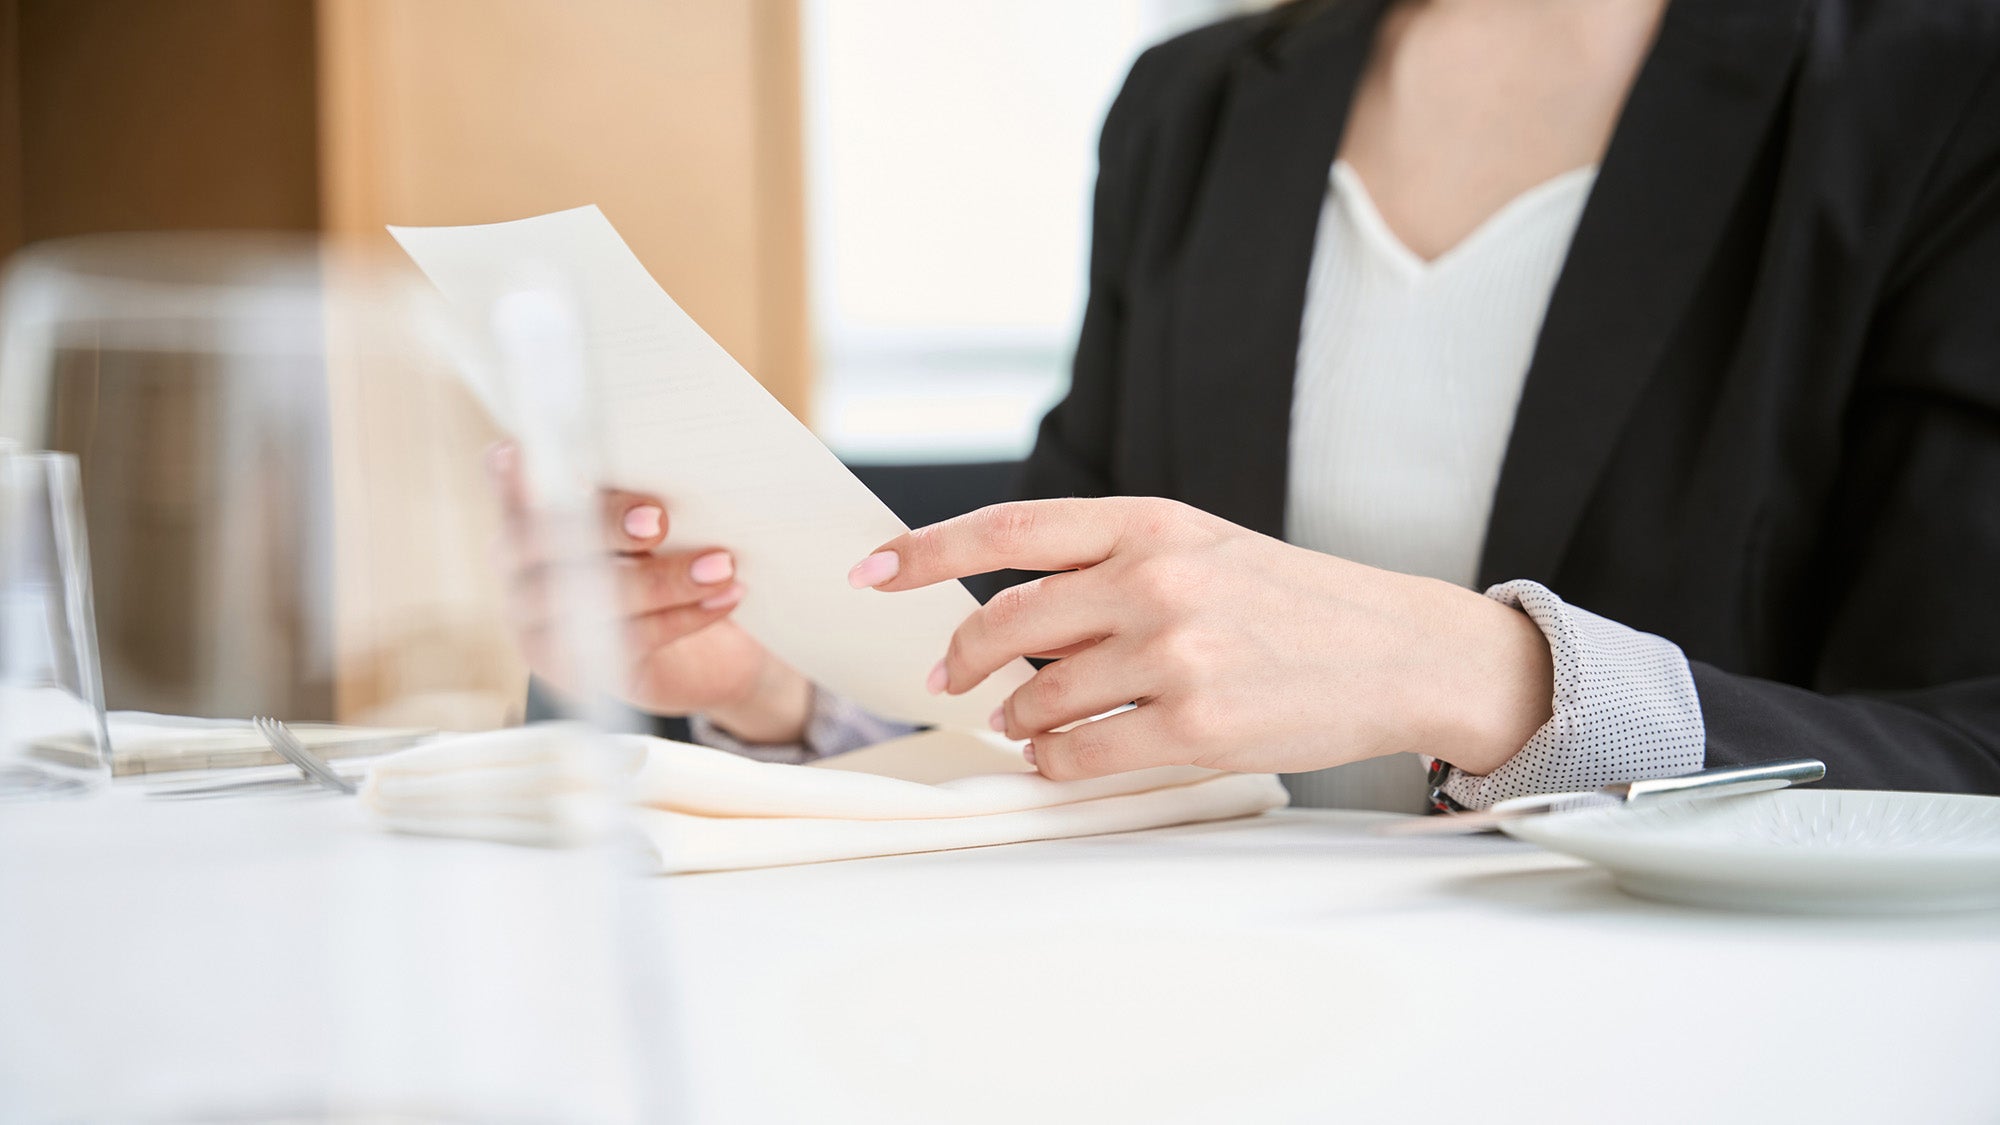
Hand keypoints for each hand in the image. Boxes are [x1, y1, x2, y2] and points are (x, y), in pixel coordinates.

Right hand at [487, 443, 809, 741]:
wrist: (695, 655)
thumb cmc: (659, 564)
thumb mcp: (640, 527)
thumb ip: (628, 502)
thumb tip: (653, 484)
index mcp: (526, 523)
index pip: (509, 496)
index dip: (507, 478)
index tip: (521, 453)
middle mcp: (519, 575)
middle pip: (545, 547)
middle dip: (605, 527)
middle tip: (659, 520)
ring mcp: (539, 629)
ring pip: (595, 601)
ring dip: (664, 580)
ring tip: (721, 565)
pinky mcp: (579, 673)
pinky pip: (632, 641)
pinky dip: (686, 616)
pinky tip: (724, 597)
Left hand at [850, 497, 1552, 779]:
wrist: (1398, 651)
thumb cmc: (1292, 603)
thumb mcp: (1201, 547)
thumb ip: (1108, 566)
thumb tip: (1008, 622)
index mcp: (1151, 522)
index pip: (1009, 529)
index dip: (926, 552)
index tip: (872, 571)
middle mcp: (1156, 580)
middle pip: (1007, 623)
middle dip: (960, 660)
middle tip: (949, 680)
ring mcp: (1175, 654)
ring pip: (1038, 698)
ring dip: (1016, 718)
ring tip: (1027, 722)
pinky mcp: (1195, 726)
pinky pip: (1080, 754)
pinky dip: (1055, 762)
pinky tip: (1062, 756)